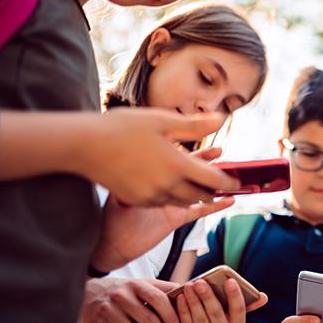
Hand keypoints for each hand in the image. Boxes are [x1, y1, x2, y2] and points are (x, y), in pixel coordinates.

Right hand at [77, 108, 238, 205]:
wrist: (84, 146)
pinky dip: (172, 197)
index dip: (229, 181)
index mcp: (176, 165)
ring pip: (181, 201)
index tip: (238, 180)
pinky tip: (172, 188)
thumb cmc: (123, 127)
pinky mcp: (136, 199)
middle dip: (212, 191)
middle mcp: (166, 185)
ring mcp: (150, 195)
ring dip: (194, 195)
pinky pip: (162, 202)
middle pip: (199, 195)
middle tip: (222, 186)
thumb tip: (222, 120)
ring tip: (201, 188)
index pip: (213, 179)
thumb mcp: (162, 120)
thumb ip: (195, 125)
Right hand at [79, 277, 178, 322]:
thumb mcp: (141, 284)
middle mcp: (122, 296)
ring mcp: (108, 310)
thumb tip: (186, 292)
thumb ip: (163, 288)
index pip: (158, 298)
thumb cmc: (123, 290)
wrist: (88, 292)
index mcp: (136, 285)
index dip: (169, 314)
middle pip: (147, 319)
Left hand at [90, 155, 234, 271]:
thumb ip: (135, 172)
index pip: (178, 160)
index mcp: (156, 177)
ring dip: (214, 183)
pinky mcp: (177, 219)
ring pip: (199, 189)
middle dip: (207, 163)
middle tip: (222, 153)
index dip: (192, 152)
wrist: (110, 241)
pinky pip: (200, 211)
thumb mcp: (122, 186)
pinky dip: (215, 206)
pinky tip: (229, 200)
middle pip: (191, 172)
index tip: (204, 143)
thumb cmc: (112, 214)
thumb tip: (144, 152)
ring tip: (230, 175)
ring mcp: (174, 203)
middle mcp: (167, 188)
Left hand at [171, 278, 265, 322]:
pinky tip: (181, 298)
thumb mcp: (229, 317)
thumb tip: (264, 297)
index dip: (235, 295)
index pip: (239, 309)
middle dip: (207, 295)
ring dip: (193, 300)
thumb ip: (243, 305)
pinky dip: (184, 309)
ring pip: (201, 318)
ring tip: (188, 286)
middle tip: (200, 281)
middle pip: (216, 313)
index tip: (229, 280)